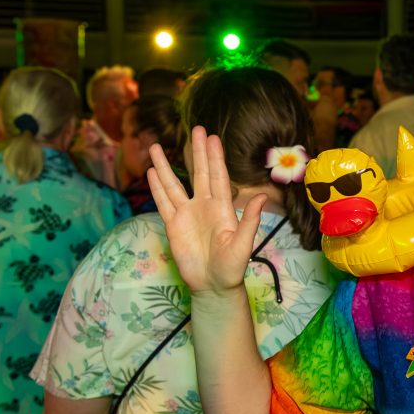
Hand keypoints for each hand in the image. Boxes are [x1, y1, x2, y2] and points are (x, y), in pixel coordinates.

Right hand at [147, 127, 265, 294]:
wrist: (213, 285)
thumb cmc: (232, 267)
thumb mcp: (243, 244)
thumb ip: (250, 220)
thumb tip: (262, 197)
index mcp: (223, 208)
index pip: (218, 176)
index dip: (215, 157)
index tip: (212, 137)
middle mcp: (204, 206)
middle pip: (198, 173)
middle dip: (196, 151)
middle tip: (196, 128)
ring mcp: (187, 214)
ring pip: (174, 184)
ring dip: (165, 166)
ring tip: (156, 146)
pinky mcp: (173, 225)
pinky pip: (163, 202)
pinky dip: (156, 187)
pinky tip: (151, 172)